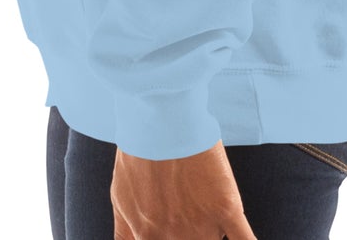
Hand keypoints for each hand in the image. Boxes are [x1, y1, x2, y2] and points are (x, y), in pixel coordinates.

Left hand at [111, 138, 258, 239]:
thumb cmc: (139, 151)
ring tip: (207, 214)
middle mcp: (174, 238)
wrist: (161, 118)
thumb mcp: (121, 197)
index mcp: (147, 238)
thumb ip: (126, 231)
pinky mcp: (226, 209)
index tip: (172, 233)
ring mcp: (201, 226)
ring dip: (212, 235)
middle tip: (190, 218)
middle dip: (190, 235)